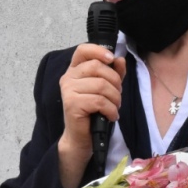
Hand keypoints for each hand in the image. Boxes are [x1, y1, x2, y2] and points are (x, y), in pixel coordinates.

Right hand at [57, 44, 125, 187]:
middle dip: (115, 82)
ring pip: (101, 85)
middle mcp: (68, 78)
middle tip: (117, 95)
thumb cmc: (93, 112)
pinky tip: (110, 116)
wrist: (81, 138)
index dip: (99, 50)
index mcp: (74, 70)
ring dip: (115, 98)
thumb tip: (120, 60)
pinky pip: (99, 101)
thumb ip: (113, 73)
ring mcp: (68, 91)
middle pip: (97, 67)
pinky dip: (111, 109)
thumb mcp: (106, 89)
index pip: (82, 50)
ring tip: (114, 107)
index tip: (111, 59)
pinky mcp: (72, 105)